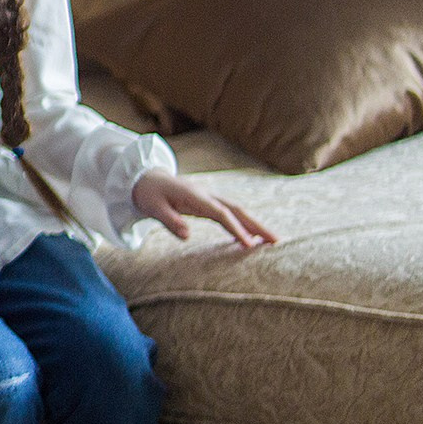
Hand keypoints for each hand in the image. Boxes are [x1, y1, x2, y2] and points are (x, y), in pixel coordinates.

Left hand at [132, 169, 277, 248]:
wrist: (145, 178)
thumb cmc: (148, 193)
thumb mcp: (152, 207)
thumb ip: (169, 220)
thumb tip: (187, 236)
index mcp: (194, 196)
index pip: (220, 214)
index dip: (236, 229)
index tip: (249, 245)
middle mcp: (206, 195)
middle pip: (236, 210)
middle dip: (257, 225)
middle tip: (276, 241)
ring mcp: (208, 197)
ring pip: (236, 210)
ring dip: (254, 225)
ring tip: (271, 241)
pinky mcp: (207, 202)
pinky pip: (229, 213)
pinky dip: (241, 224)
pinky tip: (249, 238)